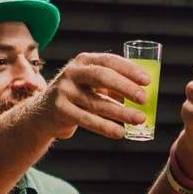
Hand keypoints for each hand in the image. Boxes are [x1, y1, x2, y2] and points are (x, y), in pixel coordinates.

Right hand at [33, 52, 152, 140]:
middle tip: (144, 99)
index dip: (129, 70)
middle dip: (125, 87)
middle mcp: (72, 72)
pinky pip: (87, 119)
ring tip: (140, 119)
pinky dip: (105, 127)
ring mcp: (64, 90)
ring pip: (96, 102)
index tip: (147, 81)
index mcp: (84, 61)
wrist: (45, 113)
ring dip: (121, 112)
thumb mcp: (94, 85)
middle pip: (102, 77)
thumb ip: (115, 86)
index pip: (109, 61)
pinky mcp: (60, 109)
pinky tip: (121, 132)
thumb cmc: (80, 96)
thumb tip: (147, 95)